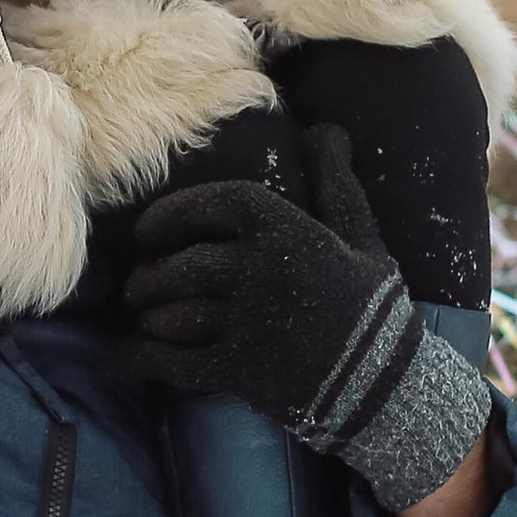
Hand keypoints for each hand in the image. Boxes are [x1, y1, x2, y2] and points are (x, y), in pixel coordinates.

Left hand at [120, 125, 491, 516]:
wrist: (388, 386)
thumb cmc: (373, 305)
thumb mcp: (363, 237)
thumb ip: (336, 183)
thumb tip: (326, 129)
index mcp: (285, 232)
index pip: (213, 205)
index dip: (172, 213)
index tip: (148, 230)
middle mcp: (257, 272)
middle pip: (183, 265)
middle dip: (152, 276)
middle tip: (140, 284)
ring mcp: (245, 323)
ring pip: (174, 312)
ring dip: (150, 315)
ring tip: (145, 315)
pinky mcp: (238, 371)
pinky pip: (175, 362)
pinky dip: (143, 359)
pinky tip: (128, 357)